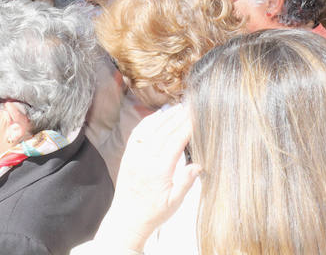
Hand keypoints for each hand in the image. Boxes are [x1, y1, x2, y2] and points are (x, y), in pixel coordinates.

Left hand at [93, 105, 200, 251]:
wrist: (127, 219)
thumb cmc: (154, 213)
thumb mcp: (174, 203)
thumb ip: (185, 183)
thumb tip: (198, 165)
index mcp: (159, 170)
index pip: (175, 142)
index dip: (187, 127)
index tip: (197, 117)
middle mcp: (145, 159)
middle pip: (164, 132)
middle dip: (178, 117)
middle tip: (191, 106)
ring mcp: (134, 155)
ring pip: (151, 130)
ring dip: (165, 117)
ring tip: (178, 108)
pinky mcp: (127, 155)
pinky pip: (137, 134)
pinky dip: (148, 122)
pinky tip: (157, 116)